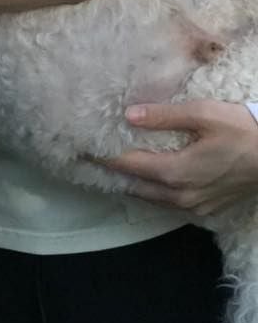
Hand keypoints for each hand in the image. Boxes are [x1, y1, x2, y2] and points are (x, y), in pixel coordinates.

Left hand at [101, 100, 257, 216]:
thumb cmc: (243, 130)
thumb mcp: (203, 113)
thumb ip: (164, 116)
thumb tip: (128, 115)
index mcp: (176, 172)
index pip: (128, 166)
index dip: (103, 156)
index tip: (81, 148)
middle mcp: (182, 196)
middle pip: (137, 187)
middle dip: (115, 173)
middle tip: (93, 158)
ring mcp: (197, 207)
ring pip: (154, 199)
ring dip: (134, 184)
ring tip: (115, 168)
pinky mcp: (209, 209)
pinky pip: (172, 204)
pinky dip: (155, 192)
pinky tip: (150, 179)